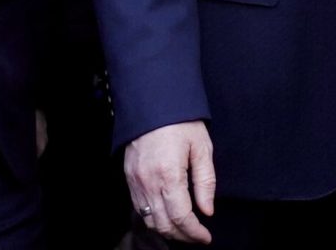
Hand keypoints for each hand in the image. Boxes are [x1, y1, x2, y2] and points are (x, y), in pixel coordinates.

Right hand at [125, 121, 214, 242]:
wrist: (151, 99)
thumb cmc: (179, 121)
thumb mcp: (201, 148)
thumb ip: (205, 182)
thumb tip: (207, 210)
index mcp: (168, 174)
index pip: (181, 217)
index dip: (195, 233)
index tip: (206, 236)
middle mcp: (148, 180)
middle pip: (163, 224)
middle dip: (182, 235)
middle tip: (197, 234)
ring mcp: (135, 178)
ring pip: (149, 218)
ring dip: (167, 228)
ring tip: (183, 226)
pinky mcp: (128, 174)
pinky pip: (138, 206)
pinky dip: (153, 216)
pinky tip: (166, 213)